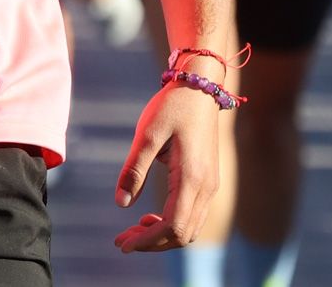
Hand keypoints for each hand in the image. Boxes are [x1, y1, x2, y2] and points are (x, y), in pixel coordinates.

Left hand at [113, 83, 221, 252]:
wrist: (199, 88)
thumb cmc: (172, 107)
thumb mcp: (147, 135)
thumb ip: (135, 170)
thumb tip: (121, 204)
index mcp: (192, 178)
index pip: (174, 226)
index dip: (148, 241)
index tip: (123, 243)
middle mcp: (206, 187)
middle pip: (183, 234)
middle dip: (152, 242)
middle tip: (122, 240)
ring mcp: (210, 185)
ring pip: (190, 228)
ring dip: (162, 236)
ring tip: (133, 230)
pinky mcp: (208, 181)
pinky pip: (193, 216)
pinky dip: (173, 224)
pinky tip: (150, 217)